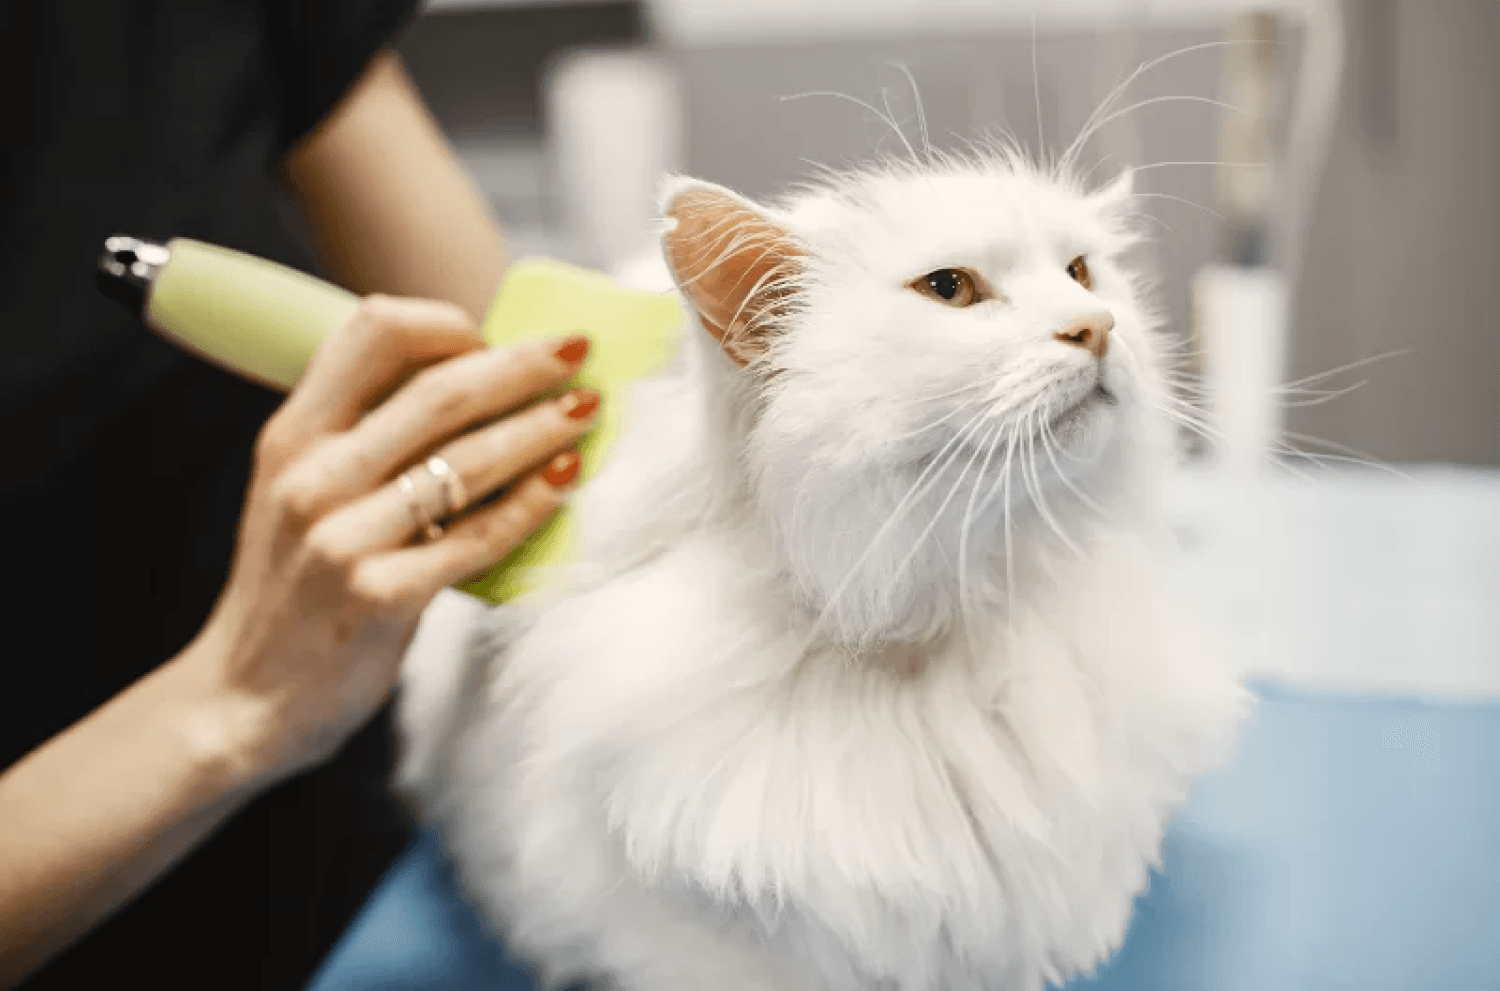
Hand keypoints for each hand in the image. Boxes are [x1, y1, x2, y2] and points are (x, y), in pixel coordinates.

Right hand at [181, 295, 597, 783]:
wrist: (242, 699)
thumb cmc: (293, 588)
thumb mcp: (299, 493)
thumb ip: (363, 439)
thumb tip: (475, 385)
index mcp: (292, 435)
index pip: (372, 333)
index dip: (447, 325)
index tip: (496, 337)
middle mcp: (313, 477)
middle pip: (439, 392)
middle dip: (522, 366)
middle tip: (579, 354)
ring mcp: (343, 539)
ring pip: (467, 461)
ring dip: (541, 427)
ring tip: (588, 409)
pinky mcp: (380, 597)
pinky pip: (478, 536)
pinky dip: (533, 502)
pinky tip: (568, 478)